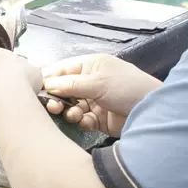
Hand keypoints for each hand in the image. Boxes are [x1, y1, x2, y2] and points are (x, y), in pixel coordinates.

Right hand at [40, 55, 161, 136]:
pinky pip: (82, 119)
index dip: (49, 78)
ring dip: (69, 111)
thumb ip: (70, 84)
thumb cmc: (126, 87)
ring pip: (71, 106)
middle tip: (52, 106)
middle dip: (57, 98)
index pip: (63, 70)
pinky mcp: (99, 119)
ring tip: (73, 114)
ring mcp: (94, 101)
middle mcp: (90, 82)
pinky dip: (80, 121)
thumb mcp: (97, 82)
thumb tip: (47, 84)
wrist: (151, 111)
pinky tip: (84, 121)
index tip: (36, 88)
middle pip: (64, 90)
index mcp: (90, 66)